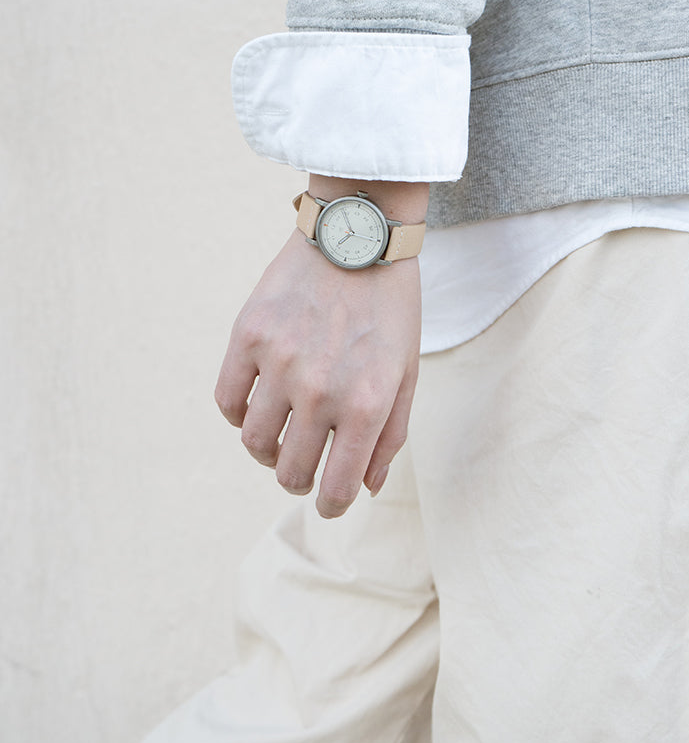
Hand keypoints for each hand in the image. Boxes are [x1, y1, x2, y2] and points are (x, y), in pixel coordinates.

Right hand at [214, 207, 422, 518]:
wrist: (359, 236)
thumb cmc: (390, 310)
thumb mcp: (407, 374)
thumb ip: (389, 437)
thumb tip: (366, 488)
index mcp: (366, 404)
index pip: (337, 488)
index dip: (332, 506)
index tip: (328, 502)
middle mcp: (320, 390)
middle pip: (290, 472)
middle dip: (298, 480)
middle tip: (302, 467)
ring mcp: (279, 362)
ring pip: (253, 441)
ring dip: (266, 451)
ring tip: (279, 437)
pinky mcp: (248, 335)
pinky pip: (226, 400)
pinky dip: (237, 414)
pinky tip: (256, 404)